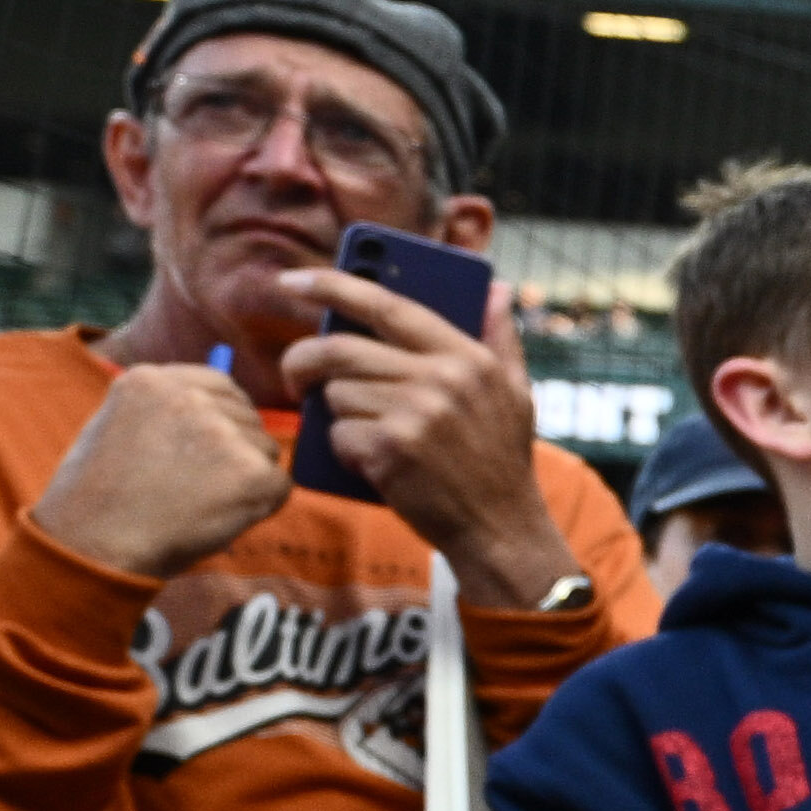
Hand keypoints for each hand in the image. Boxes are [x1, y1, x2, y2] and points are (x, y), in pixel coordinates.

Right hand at [24, 354, 296, 585]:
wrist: (91, 548)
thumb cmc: (96, 501)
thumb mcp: (113, 430)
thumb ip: (163, 412)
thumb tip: (223, 412)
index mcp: (150, 379)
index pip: (219, 386)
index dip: (218, 423)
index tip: (200, 455)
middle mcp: (188, 396)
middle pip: (247, 417)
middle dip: (233, 452)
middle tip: (193, 490)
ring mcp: (222, 432)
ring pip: (264, 451)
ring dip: (244, 481)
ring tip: (195, 506)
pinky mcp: (250, 471)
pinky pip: (280, 486)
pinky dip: (258, 509)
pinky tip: (216, 521)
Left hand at [277, 261, 564, 586]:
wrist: (501, 530)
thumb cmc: (501, 460)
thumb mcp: (516, 391)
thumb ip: (501, 336)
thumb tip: (496, 288)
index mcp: (465, 355)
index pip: (386, 305)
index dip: (333, 285)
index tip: (294, 280)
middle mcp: (440, 378)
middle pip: (339, 348)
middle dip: (304, 362)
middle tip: (298, 379)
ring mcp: (414, 414)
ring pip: (335, 394)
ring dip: (338, 416)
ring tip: (367, 434)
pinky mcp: (391, 451)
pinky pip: (337, 435)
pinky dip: (344, 451)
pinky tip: (372, 464)